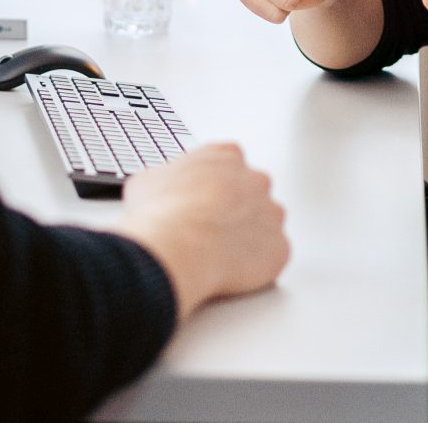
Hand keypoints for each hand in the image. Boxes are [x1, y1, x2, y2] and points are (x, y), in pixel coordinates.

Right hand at [115, 144, 289, 320]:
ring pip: (267, 224)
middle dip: (237, 209)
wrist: (178, 245)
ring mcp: (272, 214)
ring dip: (250, 236)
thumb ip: (167, 178)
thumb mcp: (148, 180)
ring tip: (220, 253)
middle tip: (211, 228)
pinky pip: (273, 256)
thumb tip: (160, 189)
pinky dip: (257, 265)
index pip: (230, 164)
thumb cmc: (162, 212)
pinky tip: (232, 270)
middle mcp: (256, 180)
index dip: (215, 186)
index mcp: (226, 156)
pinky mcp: (279, 247)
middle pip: (253, 192)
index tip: (203, 200)